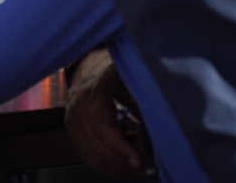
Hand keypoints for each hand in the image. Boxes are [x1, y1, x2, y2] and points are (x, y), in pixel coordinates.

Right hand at [65, 48, 147, 176]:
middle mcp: (77, 110)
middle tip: (146, 168)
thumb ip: (144, 102)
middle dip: (124, 164)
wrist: (90, 67)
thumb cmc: (112, 72)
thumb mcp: (131, 80)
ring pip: (93, 157)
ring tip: (138, 167)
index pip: (103, 128)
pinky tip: (124, 164)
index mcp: (91, 95)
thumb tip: (163, 127)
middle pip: (98, 148)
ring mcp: (72, 122)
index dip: (121, 149)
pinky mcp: (73, 132)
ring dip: (117, 168)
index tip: (140, 162)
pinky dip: (108, 165)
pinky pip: (89, 156)